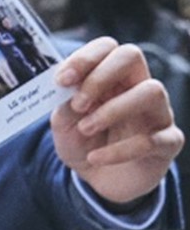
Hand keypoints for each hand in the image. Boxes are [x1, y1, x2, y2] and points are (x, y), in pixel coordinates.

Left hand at [51, 36, 183, 206]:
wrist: (99, 181)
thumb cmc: (83, 144)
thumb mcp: (63, 125)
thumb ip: (63, 105)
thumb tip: (66, 91)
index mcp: (111, 78)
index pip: (107, 48)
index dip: (84, 58)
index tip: (61, 80)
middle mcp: (138, 88)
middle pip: (131, 56)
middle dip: (100, 76)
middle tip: (78, 103)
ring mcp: (157, 113)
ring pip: (152, 90)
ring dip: (112, 109)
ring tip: (86, 129)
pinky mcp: (167, 143)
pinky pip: (153, 139)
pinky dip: (119, 150)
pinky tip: (95, 158)